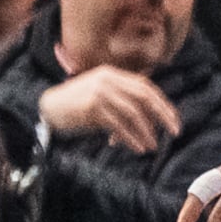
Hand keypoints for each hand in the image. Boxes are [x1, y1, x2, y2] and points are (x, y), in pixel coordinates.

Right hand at [40, 67, 179, 152]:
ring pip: (133, 113)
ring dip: (145, 132)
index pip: (145, 86)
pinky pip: (118, 125)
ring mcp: (99, 92)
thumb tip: (148, 124)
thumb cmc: (74, 107)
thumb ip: (121, 103)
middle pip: (144, 96)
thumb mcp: (100, 97)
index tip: (173, 120)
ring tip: (152, 146)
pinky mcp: (92, 107)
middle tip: (174, 131)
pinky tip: (137, 148)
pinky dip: (130, 138)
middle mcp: (107, 79)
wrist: (46, 108)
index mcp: (111, 74)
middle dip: (162, 114)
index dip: (162, 103)